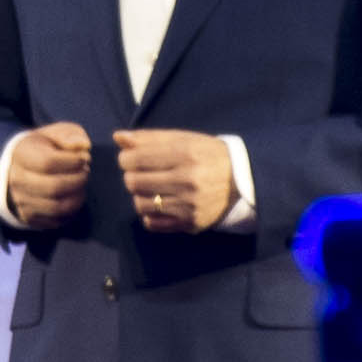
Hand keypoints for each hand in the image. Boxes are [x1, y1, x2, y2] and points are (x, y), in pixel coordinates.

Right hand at [0, 122, 94, 230]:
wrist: (23, 168)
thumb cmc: (44, 148)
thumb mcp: (55, 133)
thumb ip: (69, 134)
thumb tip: (82, 146)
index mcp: (21, 154)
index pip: (48, 162)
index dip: (72, 162)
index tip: (83, 158)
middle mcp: (16, 179)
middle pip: (54, 187)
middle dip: (78, 180)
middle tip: (86, 172)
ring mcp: (21, 201)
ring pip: (56, 207)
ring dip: (77, 196)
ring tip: (81, 185)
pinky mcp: (29, 217)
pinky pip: (56, 221)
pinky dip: (71, 211)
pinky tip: (74, 196)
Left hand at [120, 129, 241, 233]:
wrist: (242, 179)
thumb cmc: (208, 154)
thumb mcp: (184, 139)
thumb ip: (150, 138)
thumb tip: (118, 137)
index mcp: (185, 154)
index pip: (135, 159)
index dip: (126, 158)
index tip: (131, 157)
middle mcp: (187, 180)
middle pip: (134, 182)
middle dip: (132, 176)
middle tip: (141, 172)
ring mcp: (189, 205)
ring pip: (140, 205)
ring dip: (140, 195)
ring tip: (152, 188)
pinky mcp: (191, 223)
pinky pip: (153, 224)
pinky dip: (150, 214)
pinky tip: (160, 203)